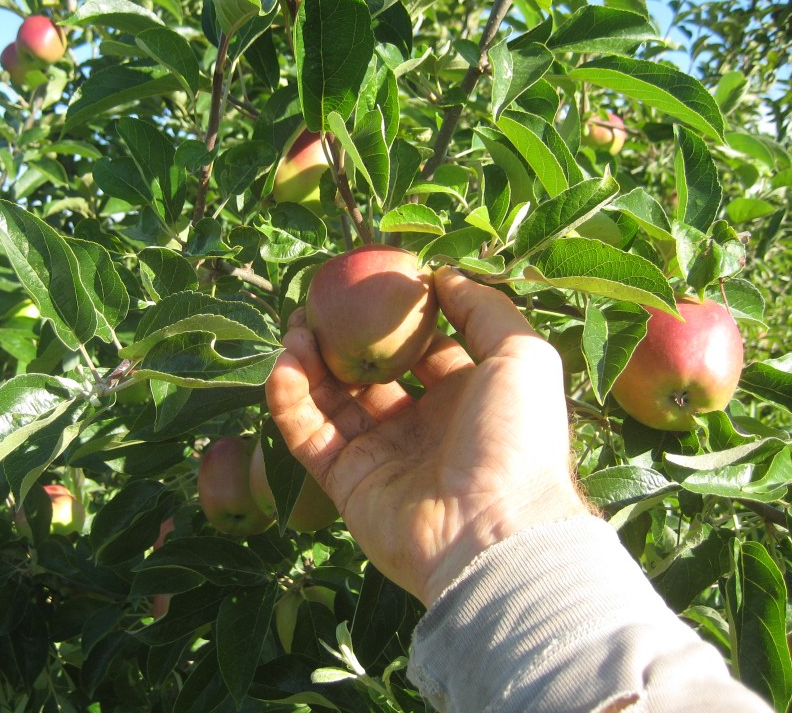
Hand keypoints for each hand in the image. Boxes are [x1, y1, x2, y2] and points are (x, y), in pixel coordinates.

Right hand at [266, 267, 590, 605]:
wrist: (495, 532)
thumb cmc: (517, 438)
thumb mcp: (521, 354)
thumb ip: (483, 308)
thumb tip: (441, 274)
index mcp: (465, 398)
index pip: (421, 351)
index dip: (395, 320)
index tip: (368, 286)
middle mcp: (421, 427)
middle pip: (369, 374)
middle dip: (341, 340)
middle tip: (315, 307)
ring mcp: (381, 456)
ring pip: (332, 402)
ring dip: (308, 364)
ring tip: (293, 329)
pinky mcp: (345, 484)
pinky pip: (309, 435)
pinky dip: (290, 400)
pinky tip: (284, 363)